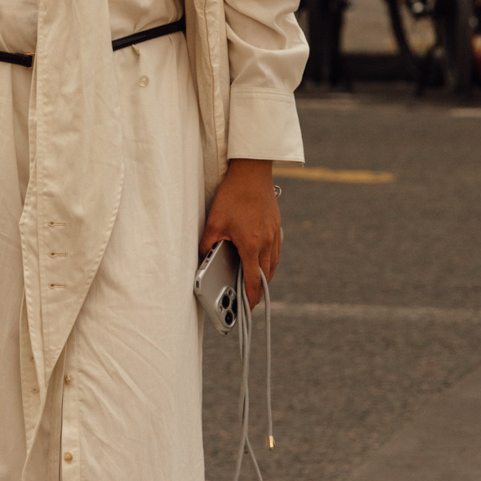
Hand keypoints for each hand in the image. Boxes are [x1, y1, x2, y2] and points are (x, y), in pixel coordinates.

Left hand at [200, 158, 279, 306]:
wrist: (252, 172)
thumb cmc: (233, 195)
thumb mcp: (214, 221)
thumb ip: (208, 243)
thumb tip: (203, 257)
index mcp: (252, 245)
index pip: (253, 280)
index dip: (251, 297)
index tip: (248, 308)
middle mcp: (267, 242)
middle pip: (266, 276)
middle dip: (259, 291)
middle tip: (250, 301)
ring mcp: (275, 234)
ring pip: (273, 265)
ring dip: (265, 277)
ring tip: (256, 285)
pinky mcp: (277, 226)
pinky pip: (276, 252)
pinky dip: (270, 262)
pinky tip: (262, 261)